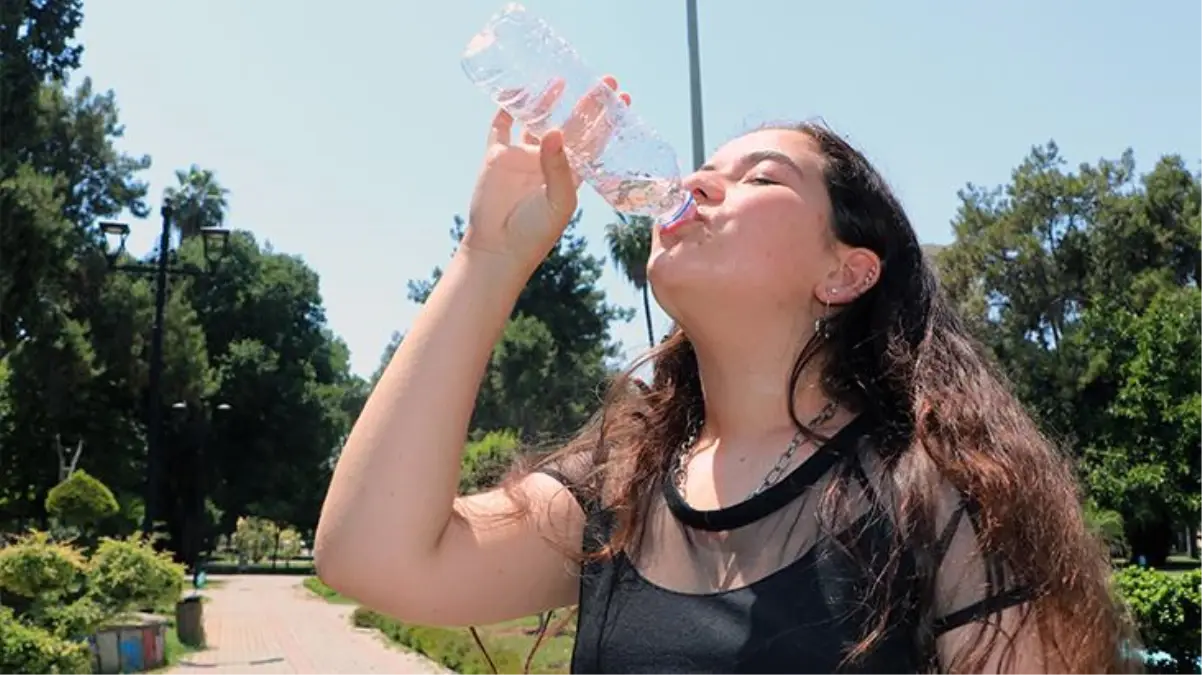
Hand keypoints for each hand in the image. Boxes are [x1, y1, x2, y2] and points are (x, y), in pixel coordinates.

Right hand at [462, 76, 631, 273]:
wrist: (498, 248)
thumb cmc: (535, 232)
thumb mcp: (558, 202)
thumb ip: (559, 168)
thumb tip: (554, 130)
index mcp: (571, 174)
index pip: (595, 140)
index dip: (608, 119)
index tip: (623, 97)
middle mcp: (550, 162)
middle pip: (572, 125)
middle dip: (588, 103)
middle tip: (605, 79)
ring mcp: (523, 157)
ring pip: (538, 121)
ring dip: (548, 101)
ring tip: (560, 79)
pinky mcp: (498, 156)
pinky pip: (502, 125)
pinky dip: (507, 106)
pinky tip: (515, 89)